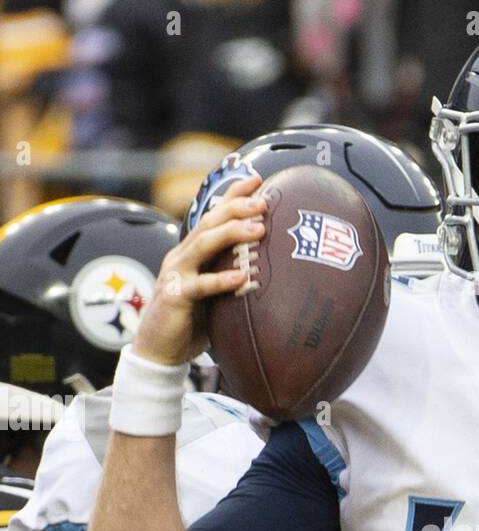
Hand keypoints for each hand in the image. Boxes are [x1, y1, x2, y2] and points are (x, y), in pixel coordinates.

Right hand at [133, 174, 267, 367]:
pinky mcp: (175, 297)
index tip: (257, 178)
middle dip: (237, 207)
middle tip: (263, 200)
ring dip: (232, 233)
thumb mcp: (214, 296)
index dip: (233, 194)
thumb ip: (231, 278)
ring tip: (258, 229)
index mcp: (192, 252)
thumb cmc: (190, 324)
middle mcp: (182, 256)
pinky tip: (242, 277)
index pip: (213, 215)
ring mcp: (176, 274)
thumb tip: (269, 271)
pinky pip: (201, 286)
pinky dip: (222, 280)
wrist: (158, 352)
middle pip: (209, 222)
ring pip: (204, 245)